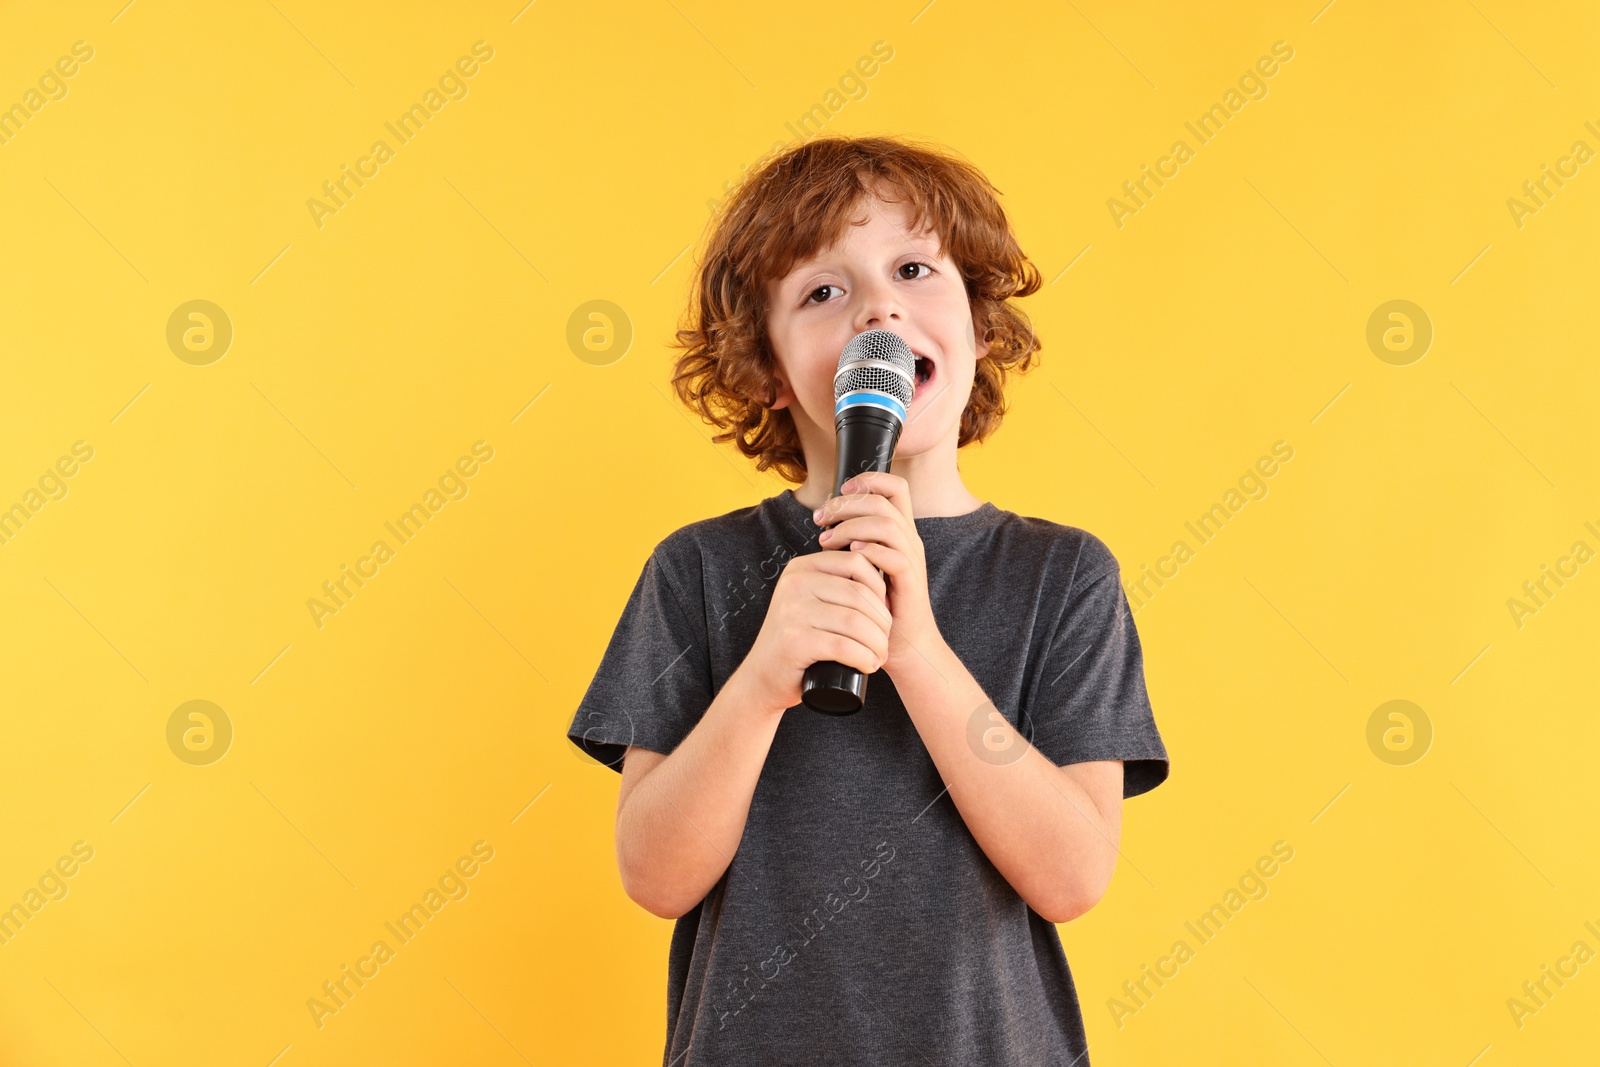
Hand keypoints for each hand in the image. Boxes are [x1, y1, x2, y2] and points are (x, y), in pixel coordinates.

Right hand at [736, 547, 891, 715]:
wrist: (762, 677)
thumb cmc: (797, 641)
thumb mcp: (809, 601)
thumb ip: (833, 583)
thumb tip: (884, 577)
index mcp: (801, 568)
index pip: (856, 562)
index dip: (880, 589)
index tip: (882, 614)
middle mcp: (794, 584)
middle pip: (860, 594)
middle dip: (882, 621)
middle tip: (884, 642)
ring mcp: (792, 612)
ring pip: (855, 622)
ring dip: (877, 643)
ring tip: (879, 655)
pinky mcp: (795, 642)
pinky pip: (844, 647)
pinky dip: (865, 658)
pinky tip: (870, 665)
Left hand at [813, 471, 938, 676]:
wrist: (901, 643)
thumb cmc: (879, 604)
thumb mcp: (865, 565)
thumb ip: (853, 540)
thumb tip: (824, 520)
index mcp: (900, 532)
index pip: (895, 488)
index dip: (870, 480)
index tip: (841, 490)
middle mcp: (909, 540)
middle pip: (884, 501)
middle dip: (848, 503)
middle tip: (820, 518)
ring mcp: (911, 560)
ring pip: (887, 524)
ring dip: (851, 526)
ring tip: (826, 540)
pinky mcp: (910, 582)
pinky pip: (894, 556)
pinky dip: (870, 551)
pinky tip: (849, 555)